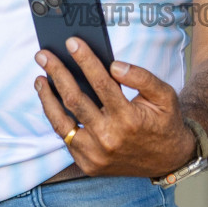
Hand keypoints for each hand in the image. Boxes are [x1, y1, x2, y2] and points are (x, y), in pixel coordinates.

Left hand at [34, 39, 196, 178]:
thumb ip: (142, 77)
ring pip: (61, 122)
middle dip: (57, 73)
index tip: (71, 43)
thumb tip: (114, 65)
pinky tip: (51, 102)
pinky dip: (55, 118)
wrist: (167, 161)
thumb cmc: (164, 123)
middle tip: (44, 55)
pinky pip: (65, 138)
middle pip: (74, 99)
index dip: (85, 60)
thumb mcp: (164, 96)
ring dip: (47, 98)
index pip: (101, 83)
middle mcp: (109, 138)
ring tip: (40, 79)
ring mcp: (96, 154)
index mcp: (129, 119)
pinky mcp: (88, 163)